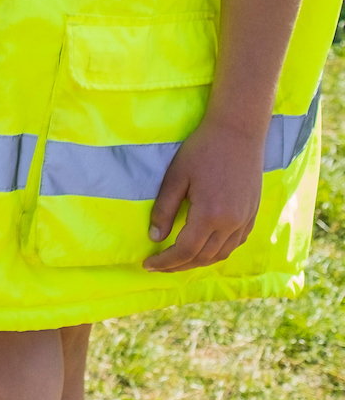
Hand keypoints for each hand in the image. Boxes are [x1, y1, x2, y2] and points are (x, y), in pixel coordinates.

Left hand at [143, 114, 268, 271]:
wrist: (238, 133)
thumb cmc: (202, 151)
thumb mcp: (175, 178)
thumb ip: (164, 210)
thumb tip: (155, 238)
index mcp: (211, 215)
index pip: (185, 251)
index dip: (166, 261)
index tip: (147, 265)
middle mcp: (232, 224)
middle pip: (204, 257)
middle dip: (179, 265)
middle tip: (158, 265)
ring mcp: (245, 220)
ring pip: (221, 254)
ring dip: (198, 261)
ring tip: (176, 261)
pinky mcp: (252, 214)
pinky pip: (235, 243)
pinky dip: (217, 251)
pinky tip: (203, 249)